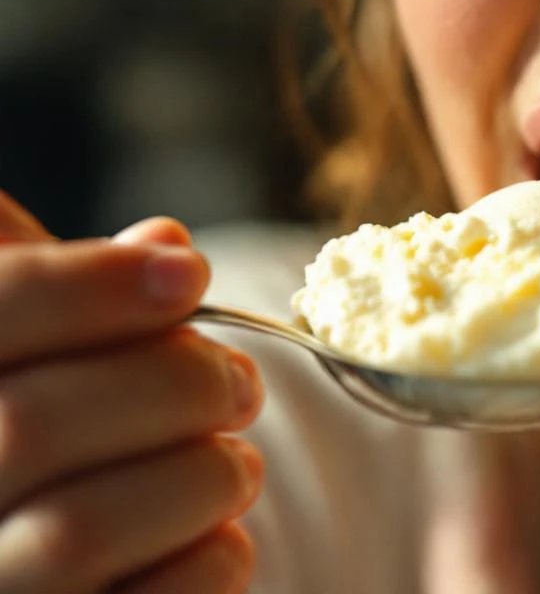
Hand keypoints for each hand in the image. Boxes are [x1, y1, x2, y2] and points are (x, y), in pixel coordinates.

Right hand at [0, 196, 264, 593]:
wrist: (57, 563)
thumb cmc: (59, 439)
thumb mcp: (42, 349)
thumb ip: (78, 297)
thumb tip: (164, 245)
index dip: (89, 287)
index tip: (188, 273)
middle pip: (31, 425)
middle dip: (174, 384)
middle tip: (239, 384)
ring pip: (83, 529)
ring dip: (204, 474)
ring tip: (235, 464)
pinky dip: (213, 558)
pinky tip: (217, 534)